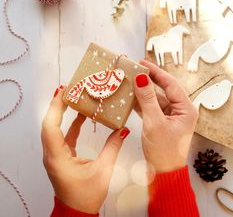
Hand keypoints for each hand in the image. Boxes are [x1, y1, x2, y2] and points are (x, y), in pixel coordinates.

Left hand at [41, 86, 129, 213]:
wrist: (77, 212)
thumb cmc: (86, 196)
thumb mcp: (103, 170)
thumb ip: (113, 147)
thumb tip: (122, 130)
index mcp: (57, 157)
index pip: (51, 126)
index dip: (55, 107)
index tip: (62, 91)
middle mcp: (52, 154)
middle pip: (49, 123)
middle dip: (57, 104)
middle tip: (68, 89)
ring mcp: (55, 154)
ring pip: (54, 128)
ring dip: (62, 112)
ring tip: (73, 98)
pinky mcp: (61, 155)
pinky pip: (63, 135)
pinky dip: (70, 123)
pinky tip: (80, 116)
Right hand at [134, 60, 197, 172]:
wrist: (162, 172)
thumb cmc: (163, 150)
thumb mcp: (154, 122)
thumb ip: (147, 99)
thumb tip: (141, 79)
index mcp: (186, 109)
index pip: (170, 84)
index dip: (156, 72)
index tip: (143, 63)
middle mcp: (180, 110)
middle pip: (163, 90)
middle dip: (149, 80)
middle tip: (135, 69)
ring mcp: (170, 116)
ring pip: (155, 98)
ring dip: (143, 92)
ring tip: (130, 82)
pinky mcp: (161, 121)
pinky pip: (151, 107)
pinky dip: (141, 103)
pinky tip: (131, 97)